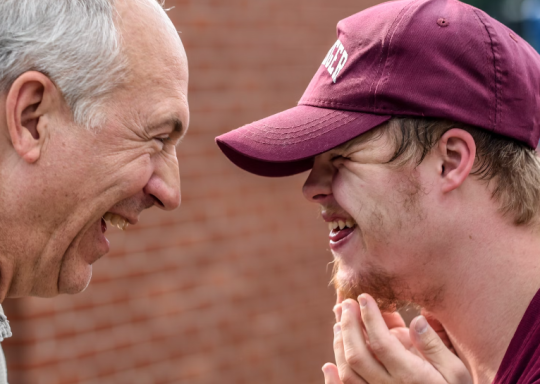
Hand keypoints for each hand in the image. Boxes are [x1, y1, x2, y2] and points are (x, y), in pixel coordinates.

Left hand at [323, 294, 471, 383]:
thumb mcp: (456, 373)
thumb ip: (435, 347)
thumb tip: (416, 320)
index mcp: (411, 376)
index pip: (381, 342)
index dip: (370, 317)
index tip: (364, 296)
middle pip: (357, 354)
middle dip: (349, 325)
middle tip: (346, 303)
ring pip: (348, 372)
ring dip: (340, 344)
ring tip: (339, 322)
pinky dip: (334, 381)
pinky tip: (327, 367)